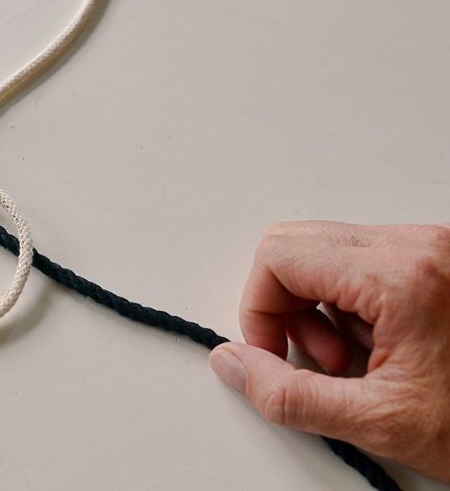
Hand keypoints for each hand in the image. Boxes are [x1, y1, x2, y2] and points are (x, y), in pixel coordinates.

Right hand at [210, 221, 449, 480]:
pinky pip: (361, 262)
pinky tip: (376, 348)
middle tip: (309, 358)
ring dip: (320, 308)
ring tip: (353, 361)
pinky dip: (351, 305)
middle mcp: (419, 246)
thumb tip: (235, 365)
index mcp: (401, 275)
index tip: (272, 354)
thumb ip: (290, 395)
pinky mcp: (437, 261)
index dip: (258, 309)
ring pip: (327, 252)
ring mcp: (432, 249)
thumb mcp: (381, 422)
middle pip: (298, 244)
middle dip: (285, 305)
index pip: (281, 256)